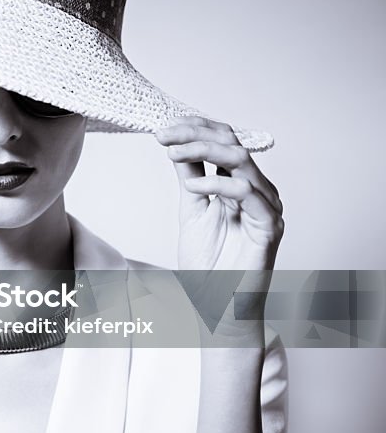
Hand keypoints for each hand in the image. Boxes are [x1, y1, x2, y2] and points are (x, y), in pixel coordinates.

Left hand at [156, 116, 283, 271]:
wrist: (217, 305)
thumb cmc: (208, 263)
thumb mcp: (191, 210)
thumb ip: (189, 177)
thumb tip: (175, 144)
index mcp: (240, 183)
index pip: (223, 140)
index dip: (195, 128)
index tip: (163, 127)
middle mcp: (258, 189)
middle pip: (231, 144)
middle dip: (193, 134)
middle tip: (163, 135)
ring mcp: (267, 206)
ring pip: (240, 160)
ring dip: (202, 151)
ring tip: (172, 153)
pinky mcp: (269, 226)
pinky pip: (247, 193)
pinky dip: (216, 184)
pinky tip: (192, 188)